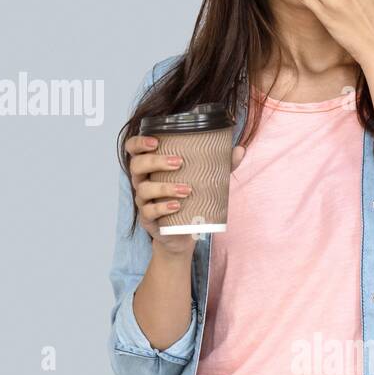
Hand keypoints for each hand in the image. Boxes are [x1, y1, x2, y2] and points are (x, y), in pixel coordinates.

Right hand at [124, 135, 245, 255]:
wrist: (183, 233)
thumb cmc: (189, 199)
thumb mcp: (203, 180)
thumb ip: (220, 164)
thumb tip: (240, 149)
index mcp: (150, 166)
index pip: (133, 149)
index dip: (139, 142)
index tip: (156, 141)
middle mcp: (142, 181)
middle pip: (136, 165)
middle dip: (155, 161)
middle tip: (179, 163)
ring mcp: (143, 201)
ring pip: (143, 189)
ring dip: (164, 187)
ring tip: (186, 189)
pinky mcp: (147, 219)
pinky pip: (149, 212)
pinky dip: (162, 208)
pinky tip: (177, 206)